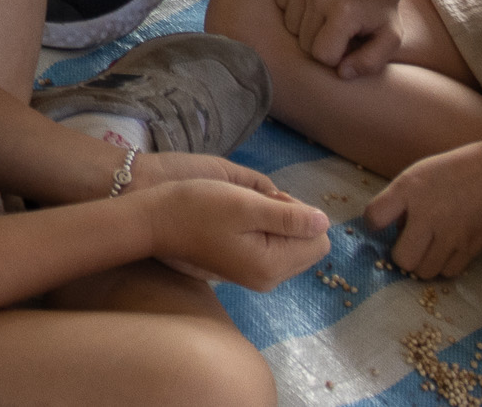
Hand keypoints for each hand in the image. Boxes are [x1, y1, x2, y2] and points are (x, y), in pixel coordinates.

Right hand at [143, 172, 331, 289]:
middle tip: (255, 205)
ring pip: (292, 245)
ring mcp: (257, 276)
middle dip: (291, 219)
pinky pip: (274, 248)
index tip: (269, 202)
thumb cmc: (197, 208)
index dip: (300, 213)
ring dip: (277, 223)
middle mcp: (269, 278)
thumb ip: (289, 216)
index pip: (319, 239)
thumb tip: (324, 222)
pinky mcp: (246, 269)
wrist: (156, 221)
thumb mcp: (245, 205)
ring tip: (244, 211)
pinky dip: (265, 231)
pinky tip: (238, 221)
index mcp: (272, 265)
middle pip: (308, 244)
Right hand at [270, 0, 410, 78]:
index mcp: (344, 12)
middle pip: (304, 42)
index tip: (347, 43)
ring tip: (325, 16)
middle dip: (320, 43)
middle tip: (338, 30)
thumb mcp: (390, 39)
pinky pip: (281, 4)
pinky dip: (294, 9)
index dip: (335, 56)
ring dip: (306, 27)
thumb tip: (341, 73)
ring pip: (290, 25)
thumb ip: (370, 62)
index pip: (322, 55)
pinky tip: (313, 3)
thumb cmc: (379, 11)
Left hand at [366, 136, 481, 279]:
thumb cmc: (457, 168)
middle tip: (408, 244)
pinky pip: (449, 272)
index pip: (374, 217)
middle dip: (401, 255)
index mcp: (409, 189)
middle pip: (402, 259)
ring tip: (429, 248)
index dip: (373, 224)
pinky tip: (447, 251)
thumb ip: (402, 200)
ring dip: (423, 263)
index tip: (379, 224)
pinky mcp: (472, 248)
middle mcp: (427, 215)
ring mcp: (452, 235)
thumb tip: (396, 230)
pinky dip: (444, 266)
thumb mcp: (420, 173)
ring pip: (425, 272)